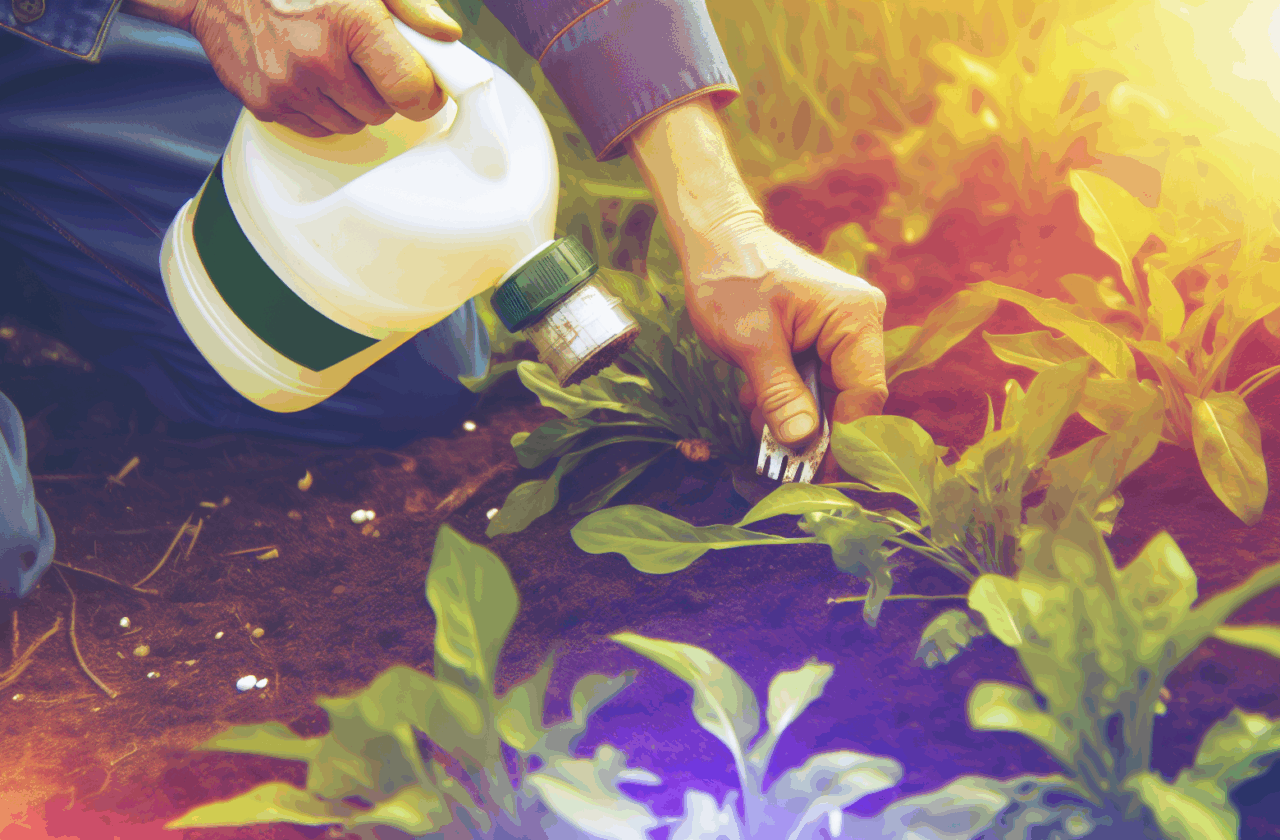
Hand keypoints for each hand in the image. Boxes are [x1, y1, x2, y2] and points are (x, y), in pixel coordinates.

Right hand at [121, 0, 461, 136]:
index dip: (426, 92)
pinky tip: (308, 74)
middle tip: (366, 58)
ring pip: (351, 124)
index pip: (412, 91)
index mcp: (352, 22)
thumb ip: (411, 4)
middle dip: (383, 89)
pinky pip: (317, 128)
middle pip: (383, 111)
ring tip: (333, 61)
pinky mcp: (266, 105)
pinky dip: (321, 108)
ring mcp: (289, 87)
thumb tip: (446, 36)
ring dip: (351, 101)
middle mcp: (318, 60)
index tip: (423, 84)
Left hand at [626, 98, 887, 482]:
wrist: (715, 241)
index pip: (865, 394)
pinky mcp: (823, 335)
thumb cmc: (731, 280)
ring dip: (792, 414)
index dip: (844, 438)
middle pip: (850, 398)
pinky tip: (754, 397)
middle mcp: (860, 323)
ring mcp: (843, 329)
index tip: (818, 473)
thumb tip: (802, 442)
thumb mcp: (751, 344)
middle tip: (776, 457)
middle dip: (810, 428)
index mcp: (855, 319)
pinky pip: (814, 380)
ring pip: (828, 394)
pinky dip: (786, 396)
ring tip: (754, 417)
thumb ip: (780, 395)